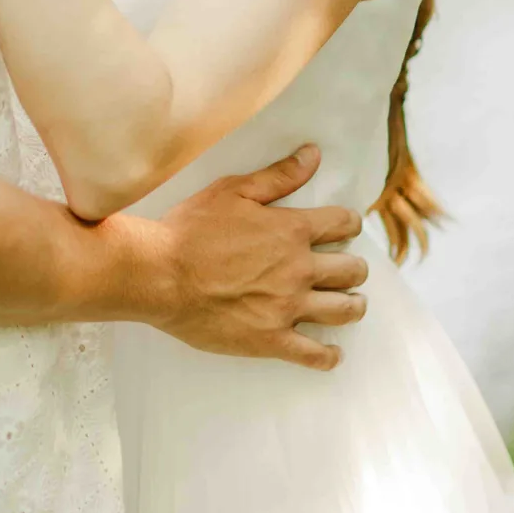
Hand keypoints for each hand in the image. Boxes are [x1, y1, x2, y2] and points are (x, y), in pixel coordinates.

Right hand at [153, 146, 366, 368]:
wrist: (159, 274)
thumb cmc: (190, 230)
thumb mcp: (233, 190)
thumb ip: (278, 176)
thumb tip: (313, 155)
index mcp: (292, 230)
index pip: (343, 224)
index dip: (348, 224)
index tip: (344, 228)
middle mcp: (299, 270)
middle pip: (351, 270)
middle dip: (354, 267)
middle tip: (347, 269)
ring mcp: (287, 308)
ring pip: (343, 310)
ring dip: (353, 306)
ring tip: (351, 304)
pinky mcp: (270, 340)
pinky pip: (313, 354)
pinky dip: (328, 356)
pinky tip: (332, 354)